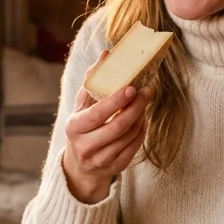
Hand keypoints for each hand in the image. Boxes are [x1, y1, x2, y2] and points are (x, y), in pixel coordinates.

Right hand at [62, 51, 151, 203]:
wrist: (80, 164)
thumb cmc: (82, 126)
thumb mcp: (81, 105)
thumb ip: (92, 80)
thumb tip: (106, 54)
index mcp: (74, 127)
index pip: (98, 114)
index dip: (116, 101)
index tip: (132, 87)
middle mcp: (85, 147)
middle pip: (117, 127)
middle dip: (136, 107)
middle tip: (148, 91)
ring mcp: (100, 160)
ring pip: (128, 137)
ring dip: (140, 118)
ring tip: (144, 103)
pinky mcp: (114, 168)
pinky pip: (134, 148)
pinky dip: (141, 132)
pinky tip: (142, 120)